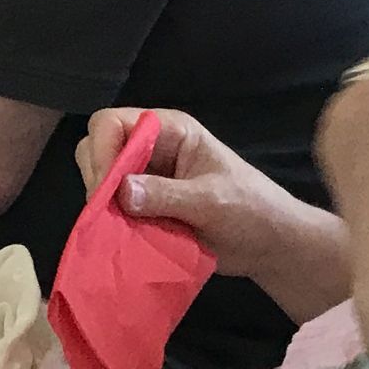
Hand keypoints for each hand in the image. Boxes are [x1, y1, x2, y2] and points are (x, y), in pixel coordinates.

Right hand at [75, 105, 344, 315]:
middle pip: (98, 147)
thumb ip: (168, 195)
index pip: (113, 123)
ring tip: (117, 230)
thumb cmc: (252, 211)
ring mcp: (145, 177)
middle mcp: (151, 148)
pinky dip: (111, 223)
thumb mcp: (213, 201)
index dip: (102, 150)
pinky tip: (121, 240)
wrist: (270, 245)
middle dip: (98, 178)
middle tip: (107, 214)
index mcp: (169, 131)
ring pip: (100, 179)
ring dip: (103, 205)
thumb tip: (122, 193)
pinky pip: (112, 208)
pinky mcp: (143, 206)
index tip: (105, 190)